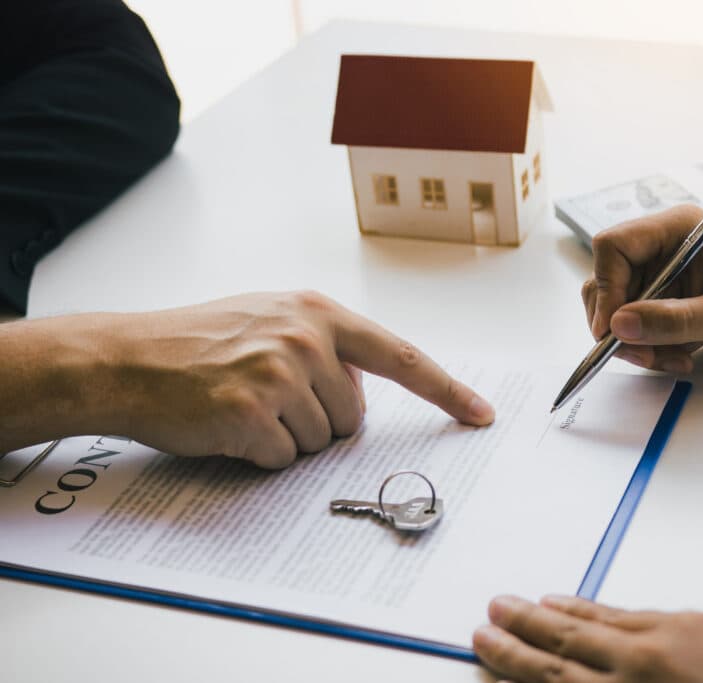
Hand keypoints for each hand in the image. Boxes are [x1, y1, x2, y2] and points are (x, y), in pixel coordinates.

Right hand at [101, 290, 493, 467]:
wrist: (126, 358)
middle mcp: (307, 338)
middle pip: (353, 417)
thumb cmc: (196, 342)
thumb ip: (324, 344)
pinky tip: (226, 426)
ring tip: (241, 406)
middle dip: (318, 422)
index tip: (479, 414)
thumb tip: (365, 386)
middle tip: (264, 398)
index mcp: (318, 313)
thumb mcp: (270, 319)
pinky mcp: (252, 413)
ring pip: (320, 443)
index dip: (445, 390)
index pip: (400, 356)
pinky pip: (282, 460)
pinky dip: (257, 456)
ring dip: (285, 440)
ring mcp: (280, 374)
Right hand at [474, 595, 702, 682]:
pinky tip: (586, 604)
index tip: (488, 642)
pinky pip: (633, 612)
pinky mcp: (695, 624)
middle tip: (494, 610)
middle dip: (524, 628)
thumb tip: (580, 682)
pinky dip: (601, 608)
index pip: (553, 675)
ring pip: (597, 621)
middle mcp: (638, 666)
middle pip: (566, 642)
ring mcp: (667, 640)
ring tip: (527, 603)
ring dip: (556, 611)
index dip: (515, 659)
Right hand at [581, 205, 702, 372]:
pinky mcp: (662, 300)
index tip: (616, 329)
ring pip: (617, 311)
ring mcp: (659, 275)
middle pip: (606, 283)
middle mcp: (659, 248)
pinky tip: (681, 358)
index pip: (612, 248)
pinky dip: (650, 349)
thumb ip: (673, 320)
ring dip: (637, 343)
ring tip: (673, 360)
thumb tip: (619, 325)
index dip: (605, 288)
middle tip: (645, 356)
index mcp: (674, 230)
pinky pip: (635, 327)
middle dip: (621, 326)